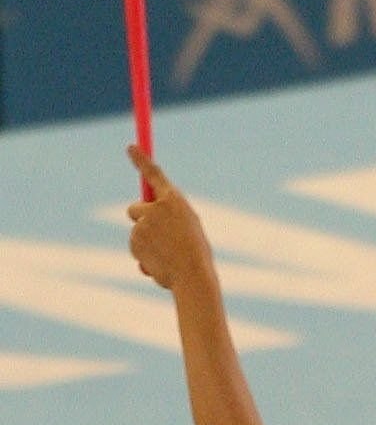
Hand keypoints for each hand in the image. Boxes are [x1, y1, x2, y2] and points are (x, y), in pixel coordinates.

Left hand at [126, 147, 214, 290]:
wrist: (193, 276)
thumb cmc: (197, 253)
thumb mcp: (189, 227)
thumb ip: (170, 215)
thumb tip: (147, 213)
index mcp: (174, 200)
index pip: (153, 173)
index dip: (141, 159)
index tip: (130, 147)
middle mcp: (155, 207)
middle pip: (136, 208)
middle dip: (142, 220)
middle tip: (157, 235)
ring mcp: (143, 224)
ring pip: (136, 231)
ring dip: (146, 242)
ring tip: (167, 255)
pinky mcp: (135, 239)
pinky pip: (136, 246)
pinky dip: (144, 255)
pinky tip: (161, 263)